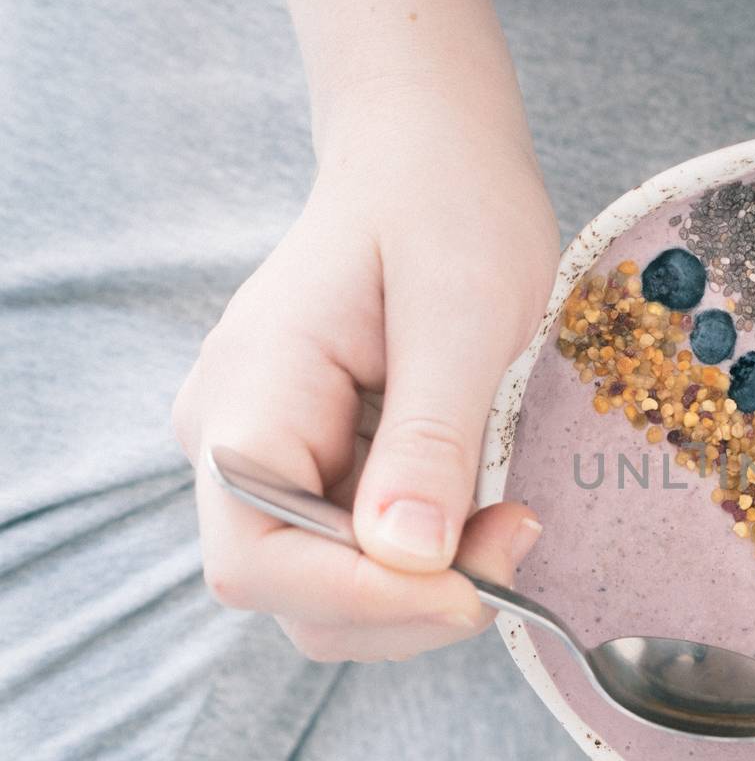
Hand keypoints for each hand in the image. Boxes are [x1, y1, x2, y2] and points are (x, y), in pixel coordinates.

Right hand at [172, 87, 558, 662]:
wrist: (432, 159)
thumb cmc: (447, 208)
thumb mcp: (462, 316)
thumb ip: (429, 438)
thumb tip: (406, 559)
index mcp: (251, 394)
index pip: (255, 559)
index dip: (364, 598)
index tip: (475, 585)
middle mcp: (234, 439)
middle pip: (295, 594)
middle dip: (411, 601)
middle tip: (515, 537)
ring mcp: (274, 460)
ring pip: (334, 593)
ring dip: (428, 589)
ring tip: (510, 517)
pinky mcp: (320, 470)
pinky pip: (363, 558)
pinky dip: (431, 562)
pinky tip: (486, 510)